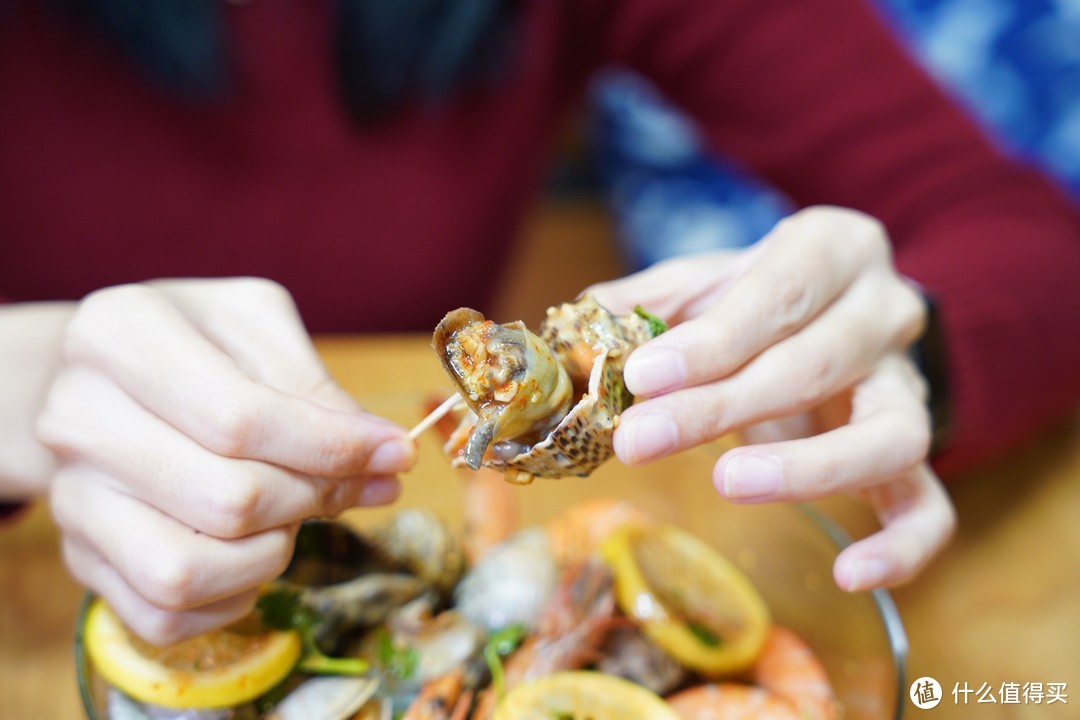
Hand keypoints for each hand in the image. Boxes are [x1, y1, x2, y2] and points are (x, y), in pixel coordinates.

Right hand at [37, 278, 415, 642]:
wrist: (109, 379)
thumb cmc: (199, 344)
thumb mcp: (260, 331)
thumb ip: (318, 392)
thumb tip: (386, 464)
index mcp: (119, 334)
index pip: (241, 418)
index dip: (333, 447)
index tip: (396, 454)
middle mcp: (75, 417)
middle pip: (225, 499)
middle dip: (311, 498)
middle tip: (342, 483)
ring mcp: (69, 495)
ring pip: (186, 572)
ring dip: (270, 556)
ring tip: (291, 518)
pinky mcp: (80, 557)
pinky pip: (163, 615)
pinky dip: (230, 600)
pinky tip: (253, 555)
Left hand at [589, 206, 954, 590]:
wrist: (834, 310)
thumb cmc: (756, 298)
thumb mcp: (702, 282)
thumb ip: (645, 304)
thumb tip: (578, 337)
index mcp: (835, 249)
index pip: (778, 294)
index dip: (712, 340)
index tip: (644, 376)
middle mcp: (886, 312)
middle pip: (817, 364)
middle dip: (723, 406)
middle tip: (641, 439)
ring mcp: (909, 387)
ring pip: (889, 435)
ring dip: (807, 469)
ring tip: (728, 483)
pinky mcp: (916, 456)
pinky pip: (932, 506)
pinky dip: (903, 546)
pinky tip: (851, 576)